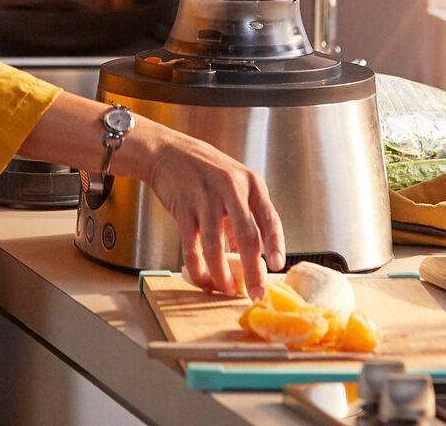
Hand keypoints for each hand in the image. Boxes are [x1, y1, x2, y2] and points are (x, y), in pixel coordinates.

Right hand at [137, 128, 285, 297]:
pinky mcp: (183, 209)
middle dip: (252, 270)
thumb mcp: (233, 184)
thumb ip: (242, 217)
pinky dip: (198, 268)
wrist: (167, 152)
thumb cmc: (205, 169)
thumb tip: (248, 257)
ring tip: (226, 289)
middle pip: (246, 237)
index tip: (278, 266)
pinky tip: (203, 279)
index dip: (276, 244)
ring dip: (221, 274)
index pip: (270, 217)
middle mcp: (231, 189)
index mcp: (250, 183)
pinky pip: (191, 246)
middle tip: (256, 292)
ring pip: (215, 246)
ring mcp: (206, 199)